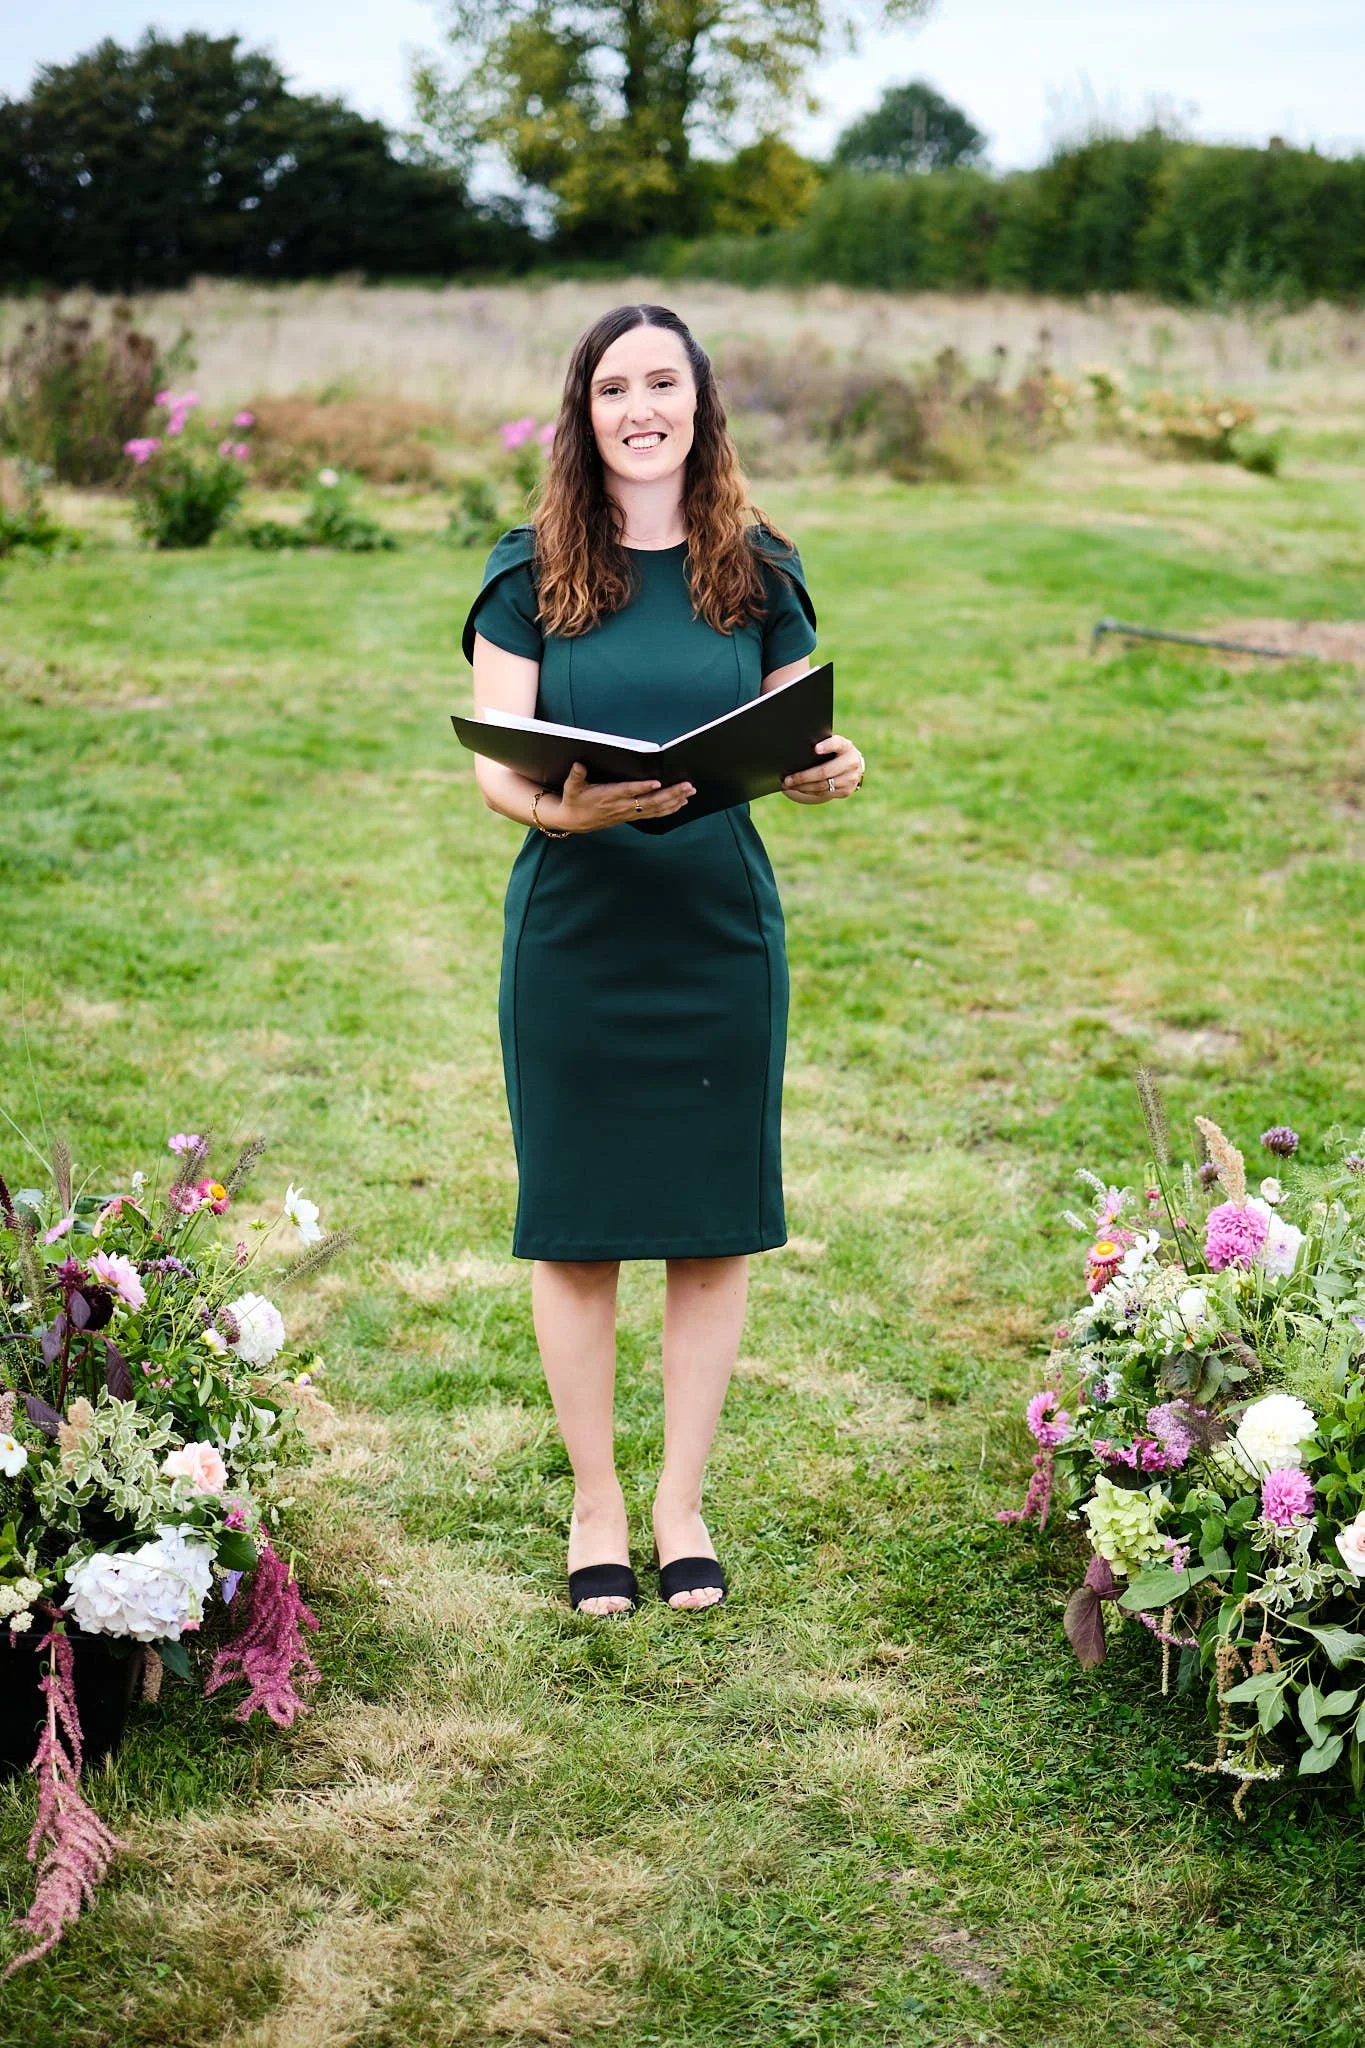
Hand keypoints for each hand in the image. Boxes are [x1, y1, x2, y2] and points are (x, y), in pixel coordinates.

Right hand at [541, 761, 694, 832]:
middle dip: (670, 794)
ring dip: (674, 801)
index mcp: (607, 796)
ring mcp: (628, 813)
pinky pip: (654, 814)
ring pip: (655, 809)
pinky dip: (669, 809)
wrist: (574, 821)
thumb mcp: (571, 787)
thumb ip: (576, 776)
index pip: (628, 792)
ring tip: (689, 792)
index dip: (642, 789)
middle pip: (649, 802)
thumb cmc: (574, 800)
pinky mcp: (632, 816)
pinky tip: (681, 803)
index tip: (656, 783)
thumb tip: (578, 765)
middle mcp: (621, 806)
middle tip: (686, 786)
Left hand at [782, 734, 864, 803]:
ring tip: (789, 785)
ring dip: (803, 786)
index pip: (838, 744)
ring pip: (822, 785)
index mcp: (846, 747)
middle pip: (825, 771)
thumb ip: (820, 746)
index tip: (815, 749)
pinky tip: (799, 788)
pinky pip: (824, 793)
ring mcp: (851, 779)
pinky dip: (809, 791)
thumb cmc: (834, 752)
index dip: (827, 746)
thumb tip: (795, 754)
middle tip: (787, 779)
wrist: (852, 765)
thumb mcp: (832, 745)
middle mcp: (851, 762)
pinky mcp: (846, 791)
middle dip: (803, 776)